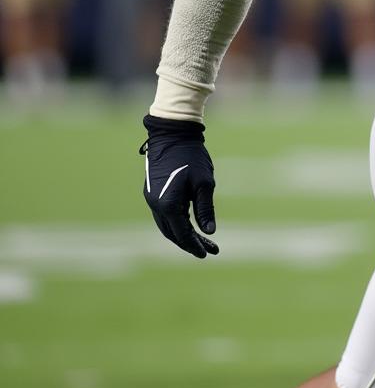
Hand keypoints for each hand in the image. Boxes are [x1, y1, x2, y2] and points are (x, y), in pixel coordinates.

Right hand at [140, 115, 218, 257]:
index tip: (209, 253)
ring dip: (183, 234)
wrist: (172, 135)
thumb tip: (209, 232)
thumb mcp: (204, 184)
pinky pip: (164, 215)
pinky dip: (176, 223)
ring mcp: (151, 199)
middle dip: (190, 243)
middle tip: (209, 249)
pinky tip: (189, 224)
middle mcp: (155, 205)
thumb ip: (205, 209)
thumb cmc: (192, 157)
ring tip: (203, 240)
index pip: (182, 234)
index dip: (196, 245)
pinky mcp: (152, 192)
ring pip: (167, 225)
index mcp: (168, 205)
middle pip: (173, 233)